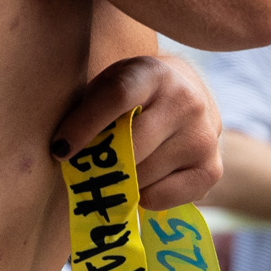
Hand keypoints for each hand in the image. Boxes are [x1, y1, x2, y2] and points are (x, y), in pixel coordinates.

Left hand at [51, 53, 223, 207]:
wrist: (188, 94)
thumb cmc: (135, 94)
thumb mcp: (111, 84)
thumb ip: (90, 108)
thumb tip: (64, 151)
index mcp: (154, 73)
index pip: (117, 96)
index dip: (85, 124)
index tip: (60, 149)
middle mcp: (186, 102)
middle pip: (132, 145)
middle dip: (99, 164)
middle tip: (81, 172)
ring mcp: (203, 137)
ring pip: (143, 176)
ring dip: (119, 181)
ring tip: (115, 171)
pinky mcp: (211, 169)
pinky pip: (159, 198)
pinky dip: (140, 197)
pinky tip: (140, 181)